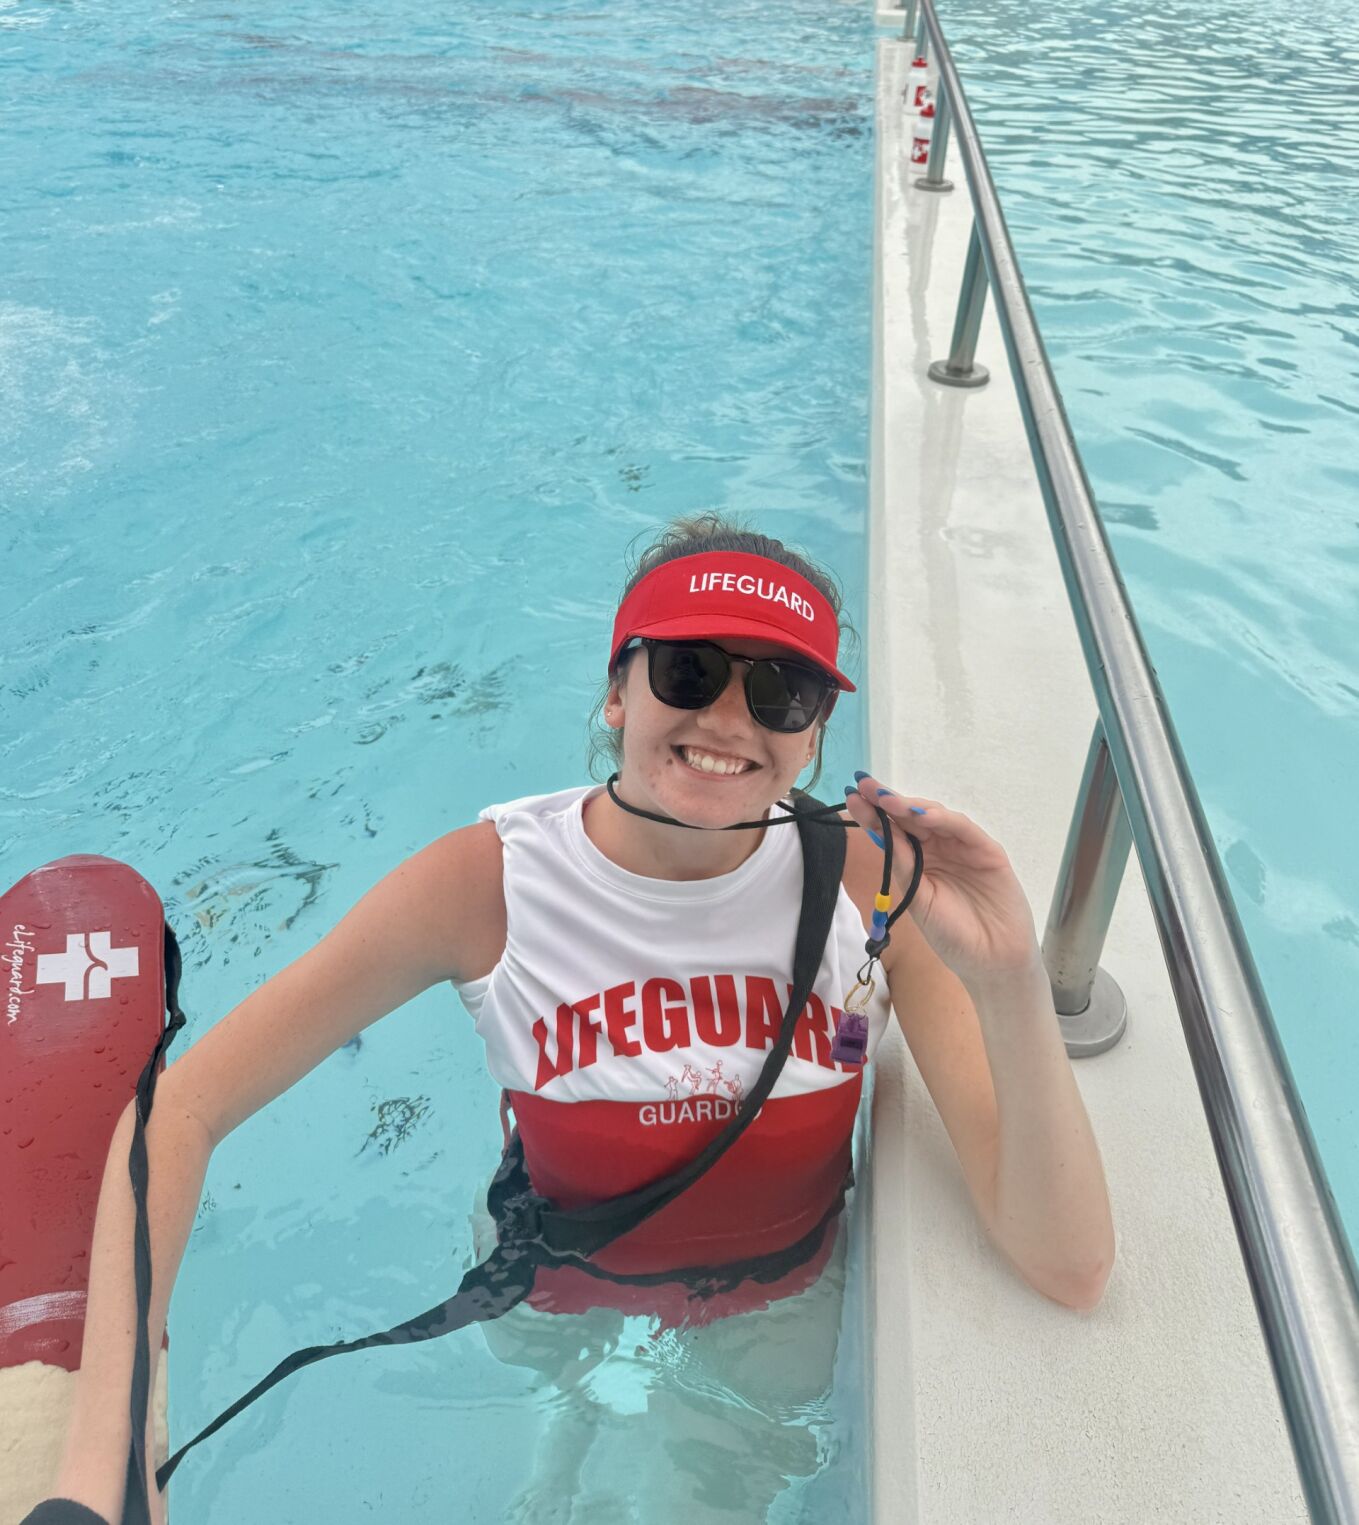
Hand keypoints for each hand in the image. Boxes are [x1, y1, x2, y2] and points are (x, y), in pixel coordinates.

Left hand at [842, 771, 1040, 984]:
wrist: (991, 962)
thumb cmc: (952, 935)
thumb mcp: (918, 899)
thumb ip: (902, 865)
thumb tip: (876, 831)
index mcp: (918, 861)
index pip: (893, 831)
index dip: (873, 813)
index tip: (851, 796)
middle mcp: (939, 848)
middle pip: (910, 817)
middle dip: (887, 801)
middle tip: (865, 786)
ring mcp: (963, 847)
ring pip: (935, 817)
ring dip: (910, 807)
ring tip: (887, 800)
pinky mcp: (987, 851)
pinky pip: (963, 829)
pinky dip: (944, 820)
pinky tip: (923, 817)